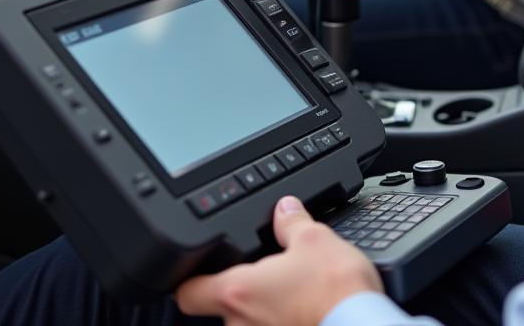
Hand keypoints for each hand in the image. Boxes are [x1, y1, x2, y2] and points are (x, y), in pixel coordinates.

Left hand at [175, 196, 381, 325]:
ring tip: (293, 298)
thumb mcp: (314, 239)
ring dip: (264, 313)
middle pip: (222, 310)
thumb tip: (285, 209)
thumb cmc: (336, 293)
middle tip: (269, 278)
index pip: (187, 293)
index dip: (190, 280)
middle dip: (243, 295)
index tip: (198, 273)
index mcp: (239, 291)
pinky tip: (303, 316)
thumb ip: (292, 222)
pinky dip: (282, 324)